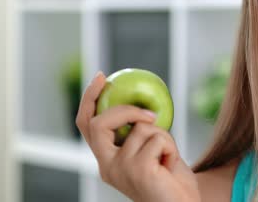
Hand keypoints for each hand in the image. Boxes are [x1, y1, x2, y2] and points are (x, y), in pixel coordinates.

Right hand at [76, 72, 200, 201]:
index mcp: (106, 160)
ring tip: (167, 156)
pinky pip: (157, 138)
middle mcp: (107, 166)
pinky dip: (170, 146)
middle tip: (147, 111)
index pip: (87, 126)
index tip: (102, 77)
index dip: (89, 99)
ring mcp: (121, 169)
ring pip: (140, 127)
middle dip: (123, 110)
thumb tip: (144, 100)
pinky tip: (170, 165)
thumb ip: (141, 132)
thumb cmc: (170, 180)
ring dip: (162, 135)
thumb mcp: (151, 150)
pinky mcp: (139, 170)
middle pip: (99, 123)